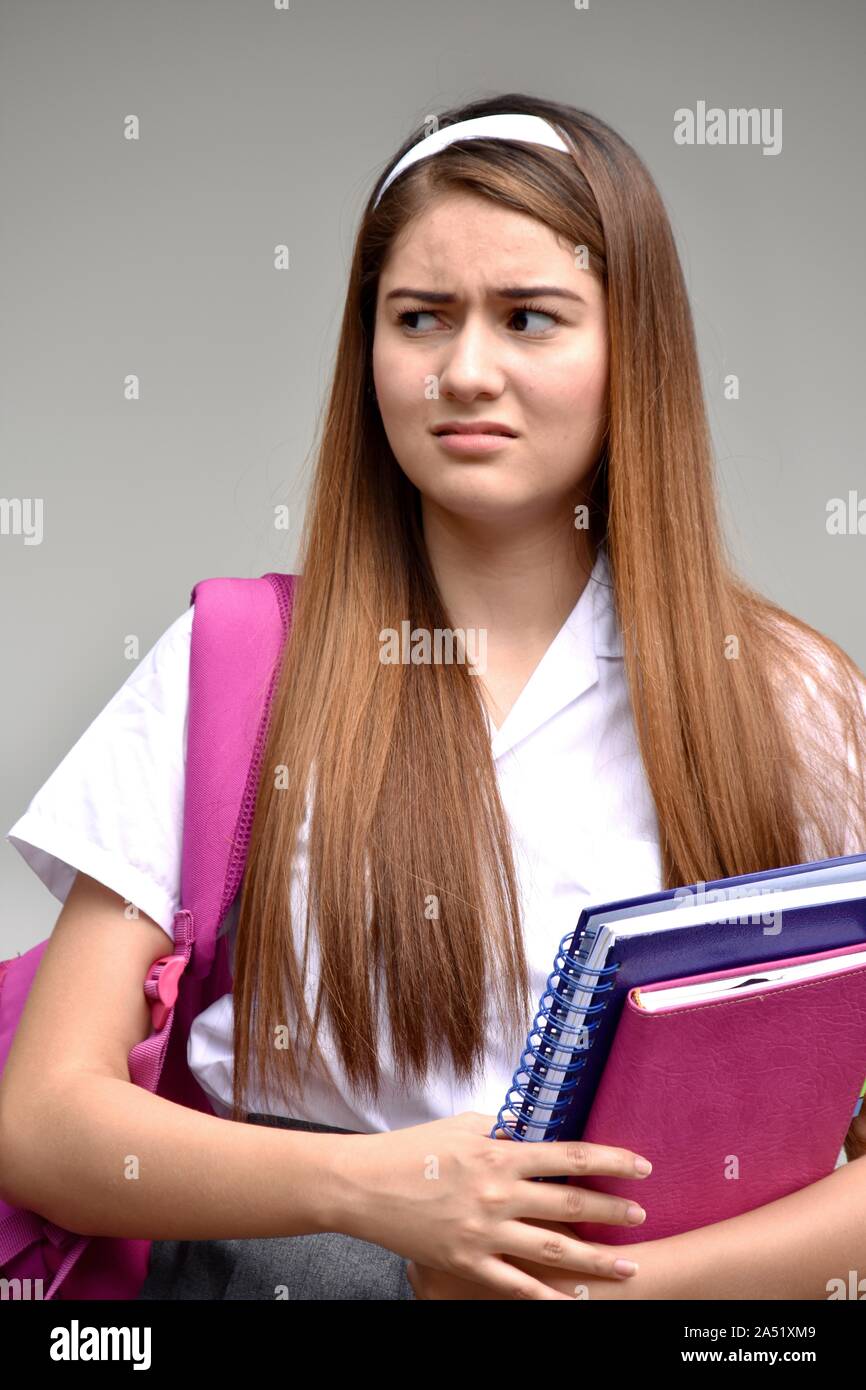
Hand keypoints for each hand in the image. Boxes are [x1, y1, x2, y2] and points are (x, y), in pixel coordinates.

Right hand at [332, 1111, 652, 1298]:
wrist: (362, 1185)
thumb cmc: (410, 1149)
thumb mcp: (461, 1125)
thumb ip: (502, 1129)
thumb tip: (533, 1130)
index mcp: (498, 1154)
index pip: (568, 1155)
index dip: (610, 1160)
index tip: (641, 1165)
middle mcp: (497, 1193)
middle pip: (570, 1203)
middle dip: (612, 1210)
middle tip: (641, 1215)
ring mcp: (484, 1232)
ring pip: (553, 1250)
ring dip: (596, 1260)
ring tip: (627, 1266)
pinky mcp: (467, 1262)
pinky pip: (516, 1285)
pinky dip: (547, 1297)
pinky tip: (574, 1302)